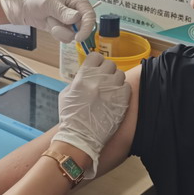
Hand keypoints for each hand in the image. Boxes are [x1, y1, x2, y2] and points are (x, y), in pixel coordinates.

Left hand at [0, 0, 95, 42]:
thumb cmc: (36, 0)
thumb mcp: (49, 4)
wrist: (24, 8)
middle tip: (55, 26)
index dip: (86, 27)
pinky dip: (58, 35)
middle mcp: (77, 8)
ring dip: (60, 31)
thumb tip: (76, 17)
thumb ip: (63, 11)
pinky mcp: (65, 28)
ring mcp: (71, 19)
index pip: (89, 14)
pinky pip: (67, 37)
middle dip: (68, 29)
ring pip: (74, 34)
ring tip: (50, 21)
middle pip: (83, 27)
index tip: (79, 36)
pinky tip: (51, 25)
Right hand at [53, 52, 130, 177]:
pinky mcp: (122, 101)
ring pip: (120, 75)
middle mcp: (99, 80)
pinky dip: (122, 92)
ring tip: (110, 91)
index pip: (96, 57)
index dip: (96, 63)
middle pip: (110, 64)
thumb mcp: (66, 94)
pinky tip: (115, 99)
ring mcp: (112, 90)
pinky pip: (127, 88)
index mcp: (83, 76)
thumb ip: (78, 81)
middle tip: (104, 81)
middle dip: (107, 72)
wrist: (80, 138)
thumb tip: (87, 75)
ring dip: (116, 81)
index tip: (96, 69)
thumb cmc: (70, 118)